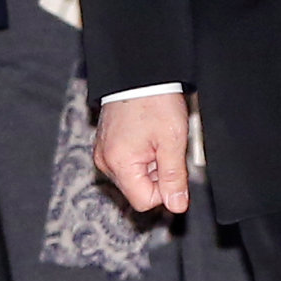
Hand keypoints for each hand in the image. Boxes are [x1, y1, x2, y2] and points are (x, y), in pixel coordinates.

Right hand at [94, 89, 193, 215]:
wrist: (139, 74)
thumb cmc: (155, 102)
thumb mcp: (172, 141)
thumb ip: (174, 177)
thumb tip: (177, 205)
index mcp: (119, 163)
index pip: (144, 201)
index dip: (164, 189)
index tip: (172, 166)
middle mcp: (105, 162)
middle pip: (138, 190)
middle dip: (157, 175)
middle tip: (164, 147)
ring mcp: (103, 154)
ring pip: (134, 178)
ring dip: (150, 165)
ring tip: (155, 139)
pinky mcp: (105, 146)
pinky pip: (127, 164)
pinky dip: (141, 156)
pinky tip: (147, 137)